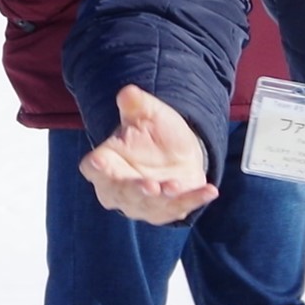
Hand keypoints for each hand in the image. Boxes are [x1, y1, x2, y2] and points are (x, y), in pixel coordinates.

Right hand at [78, 85, 217, 223]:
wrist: (177, 154)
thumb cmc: (152, 134)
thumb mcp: (146, 115)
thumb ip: (135, 105)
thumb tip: (128, 93)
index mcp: (105, 164)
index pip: (94, 168)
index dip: (97, 167)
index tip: (99, 162)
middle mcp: (119, 189)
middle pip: (121, 193)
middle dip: (135, 190)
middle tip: (149, 185)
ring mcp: (142, 204)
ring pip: (149, 205)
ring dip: (163, 198)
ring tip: (175, 186)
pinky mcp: (167, 210)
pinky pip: (180, 207)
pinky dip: (194, 199)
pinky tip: (209, 191)